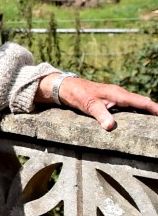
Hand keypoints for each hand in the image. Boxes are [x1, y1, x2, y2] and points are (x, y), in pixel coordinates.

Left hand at [36, 73, 157, 130]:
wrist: (67, 88)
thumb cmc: (79, 95)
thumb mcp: (89, 105)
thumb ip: (100, 115)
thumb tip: (110, 126)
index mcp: (118, 94)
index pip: (142, 101)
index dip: (155, 108)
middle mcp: (120, 95)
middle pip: (142, 104)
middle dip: (153, 112)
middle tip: (157, 125)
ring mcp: (116, 98)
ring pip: (135, 107)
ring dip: (144, 114)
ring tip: (152, 125)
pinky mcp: (111, 102)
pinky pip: (127, 109)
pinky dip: (135, 114)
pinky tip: (137, 123)